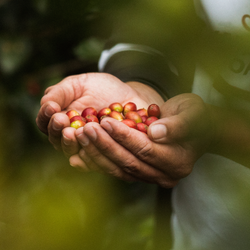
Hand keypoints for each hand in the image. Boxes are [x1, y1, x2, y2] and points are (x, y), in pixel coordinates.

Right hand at [36, 73, 162, 153]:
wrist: (128, 96)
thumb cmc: (101, 89)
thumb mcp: (78, 84)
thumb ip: (60, 93)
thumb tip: (47, 105)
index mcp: (61, 121)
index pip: (46, 124)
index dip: (46, 117)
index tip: (52, 107)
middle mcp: (71, 138)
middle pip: (58, 141)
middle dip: (58, 131)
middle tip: (61, 120)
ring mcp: (87, 147)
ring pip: (74, 152)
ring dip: (71, 143)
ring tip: (75, 132)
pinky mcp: (104, 153)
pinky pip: (95, 160)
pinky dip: (92, 156)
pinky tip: (91, 147)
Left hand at [72, 93, 213, 187]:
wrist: (196, 130)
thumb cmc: (196, 117)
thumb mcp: (193, 113)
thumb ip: (177, 124)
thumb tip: (155, 133)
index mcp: (177, 161)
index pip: (145, 150)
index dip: (124, 136)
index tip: (105, 121)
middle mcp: (164, 175)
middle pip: (129, 162)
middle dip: (105, 145)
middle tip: (85, 129)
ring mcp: (151, 177)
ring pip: (119, 169)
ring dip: (98, 154)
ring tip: (81, 137)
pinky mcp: (139, 174)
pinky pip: (116, 170)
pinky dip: (98, 162)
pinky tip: (81, 153)